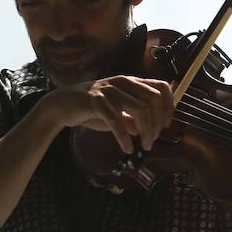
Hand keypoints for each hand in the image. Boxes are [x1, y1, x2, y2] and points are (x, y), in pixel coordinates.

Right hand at [47, 75, 175, 153]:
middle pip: (153, 100)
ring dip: (146, 132)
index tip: (166, 124)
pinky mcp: (96, 101)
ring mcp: (109, 90)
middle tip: (152, 140)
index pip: (161, 87)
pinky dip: (125, 138)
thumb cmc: (92, 108)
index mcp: (131, 82)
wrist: (62, 105)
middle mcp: (123, 82)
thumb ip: (133, 118)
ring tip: (144, 146)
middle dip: (158, 123)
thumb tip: (145, 130)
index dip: (169, 106)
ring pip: (140, 110)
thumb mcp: (117, 112)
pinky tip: (127, 149)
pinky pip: (117, 121)